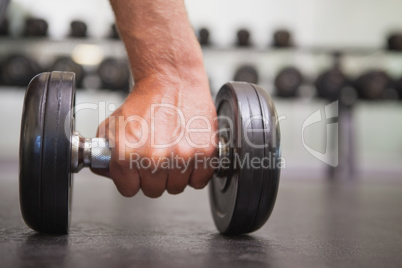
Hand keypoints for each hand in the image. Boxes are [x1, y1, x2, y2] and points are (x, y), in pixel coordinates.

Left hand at [93, 72, 217, 196]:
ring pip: (177, 188)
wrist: (172, 81)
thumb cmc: (146, 101)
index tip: (138, 171)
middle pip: (154, 191)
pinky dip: (197, 172)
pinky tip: (189, 156)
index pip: (129, 190)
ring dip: (175, 175)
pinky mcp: (204, 152)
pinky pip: (199, 181)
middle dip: (154, 177)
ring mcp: (182, 157)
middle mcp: (155, 158)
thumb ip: (104, 152)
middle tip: (157, 158)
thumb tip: (104, 171)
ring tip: (174, 153)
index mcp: (128, 154)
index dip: (133, 179)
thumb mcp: (113, 125)